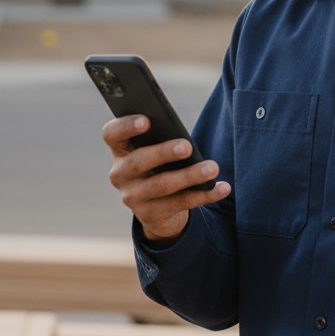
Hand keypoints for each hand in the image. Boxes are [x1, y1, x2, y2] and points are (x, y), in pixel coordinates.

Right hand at [103, 114, 230, 243]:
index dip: (126, 126)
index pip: (112, 134)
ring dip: (189, 176)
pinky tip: (222, 187)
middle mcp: (120, 174)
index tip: (147, 120)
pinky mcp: (150, 216)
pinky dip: (204, 195)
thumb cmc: (160, 165)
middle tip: (187, 146)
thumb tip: (183, 136)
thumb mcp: (155, 150)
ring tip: (212, 168)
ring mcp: (133, 197)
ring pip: (161, 185)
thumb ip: (162, 138)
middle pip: (138, 161)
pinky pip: (180, 204)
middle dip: (163, 153)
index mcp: (120, 150)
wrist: (157, 207)